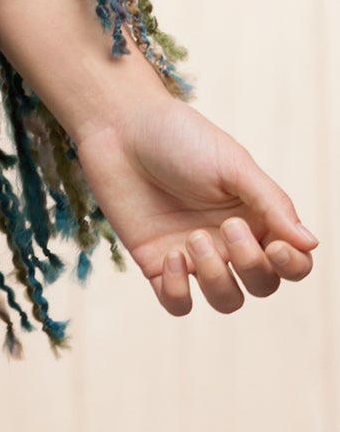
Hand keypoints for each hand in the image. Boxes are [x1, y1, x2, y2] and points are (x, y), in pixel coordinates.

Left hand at [0, 0, 317, 316]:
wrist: (119, 127)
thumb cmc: (179, 137)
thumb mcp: (233, 164)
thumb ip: (272, 203)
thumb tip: (310, 244)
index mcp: (256, 216)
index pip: (292, 262)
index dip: (292, 266)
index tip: (275, 246)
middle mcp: (229, 241)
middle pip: (263, 285)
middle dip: (252, 267)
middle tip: (227, 226)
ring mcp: (194, 256)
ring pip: (226, 301)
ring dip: (217, 280)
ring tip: (194, 240)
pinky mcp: (156, 264)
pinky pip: (177, 303)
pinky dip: (179, 291)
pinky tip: (171, 258)